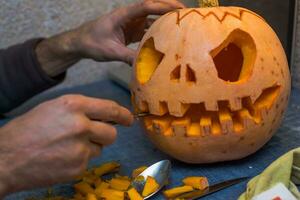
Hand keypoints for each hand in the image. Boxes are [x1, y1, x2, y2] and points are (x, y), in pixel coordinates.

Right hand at [0, 95, 132, 196]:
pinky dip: (80, 160)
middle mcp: (81, 125)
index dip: (123, 115)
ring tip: (67, 147)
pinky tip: (62, 158)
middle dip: (105, 134)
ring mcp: (81, 148)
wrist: (7, 158)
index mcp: (73, 105)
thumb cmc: (28, 129)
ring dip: (91, 147)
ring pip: (101, 148)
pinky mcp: (78, 167)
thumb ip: (81, 110)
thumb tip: (104, 116)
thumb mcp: (54, 108)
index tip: (130, 119)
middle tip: (93, 136)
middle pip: (112, 132)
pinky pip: (89, 161)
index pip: (110, 108)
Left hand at [72, 0, 184, 63]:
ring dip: (165, 22)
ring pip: (151, 20)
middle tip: (186, 14)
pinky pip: (147, 31)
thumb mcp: (110, 51)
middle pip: (152, 9)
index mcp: (123, 15)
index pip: (145, 6)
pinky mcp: (131, 31)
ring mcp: (131, 23)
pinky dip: (157, 34)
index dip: (162, 6)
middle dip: (168, 10)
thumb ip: (127, 57)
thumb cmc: (92, 43)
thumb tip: (145, 66)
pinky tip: (167, 41)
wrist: (80, 42)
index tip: (178, 8)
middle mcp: (129, 16)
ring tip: (181, 27)